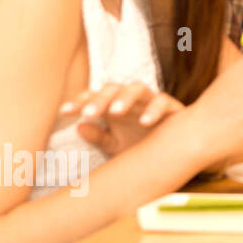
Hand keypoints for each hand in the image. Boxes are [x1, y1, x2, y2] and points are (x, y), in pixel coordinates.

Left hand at [63, 82, 184, 156]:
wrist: (177, 154)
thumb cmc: (143, 148)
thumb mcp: (117, 147)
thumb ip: (100, 138)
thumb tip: (79, 127)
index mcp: (115, 107)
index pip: (95, 98)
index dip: (80, 102)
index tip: (65, 112)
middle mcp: (132, 101)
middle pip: (113, 89)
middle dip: (100, 99)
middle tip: (88, 113)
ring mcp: (152, 102)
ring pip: (137, 88)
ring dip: (125, 97)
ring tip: (115, 112)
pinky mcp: (173, 108)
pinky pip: (163, 101)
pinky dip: (154, 109)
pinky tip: (145, 122)